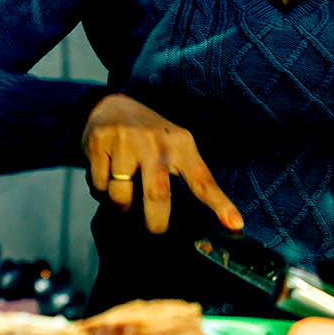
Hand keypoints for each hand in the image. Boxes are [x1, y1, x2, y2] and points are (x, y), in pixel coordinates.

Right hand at [82, 94, 242, 235]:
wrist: (110, 104)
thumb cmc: (149, 137)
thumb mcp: (175, 147)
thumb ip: (190, 176)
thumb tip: (211, 216)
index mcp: (181, 145)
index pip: (203, 180)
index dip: (220, 205)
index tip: (235, 225)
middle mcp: (156, 141)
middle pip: (157, 194)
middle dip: (156, 222)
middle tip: (155, 230)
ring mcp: (126, 140)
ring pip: (120, 195)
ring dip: (119, 204)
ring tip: (121, 192)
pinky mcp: (100, 142)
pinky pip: (98, 185)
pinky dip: (99, 190)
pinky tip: (104, 175)